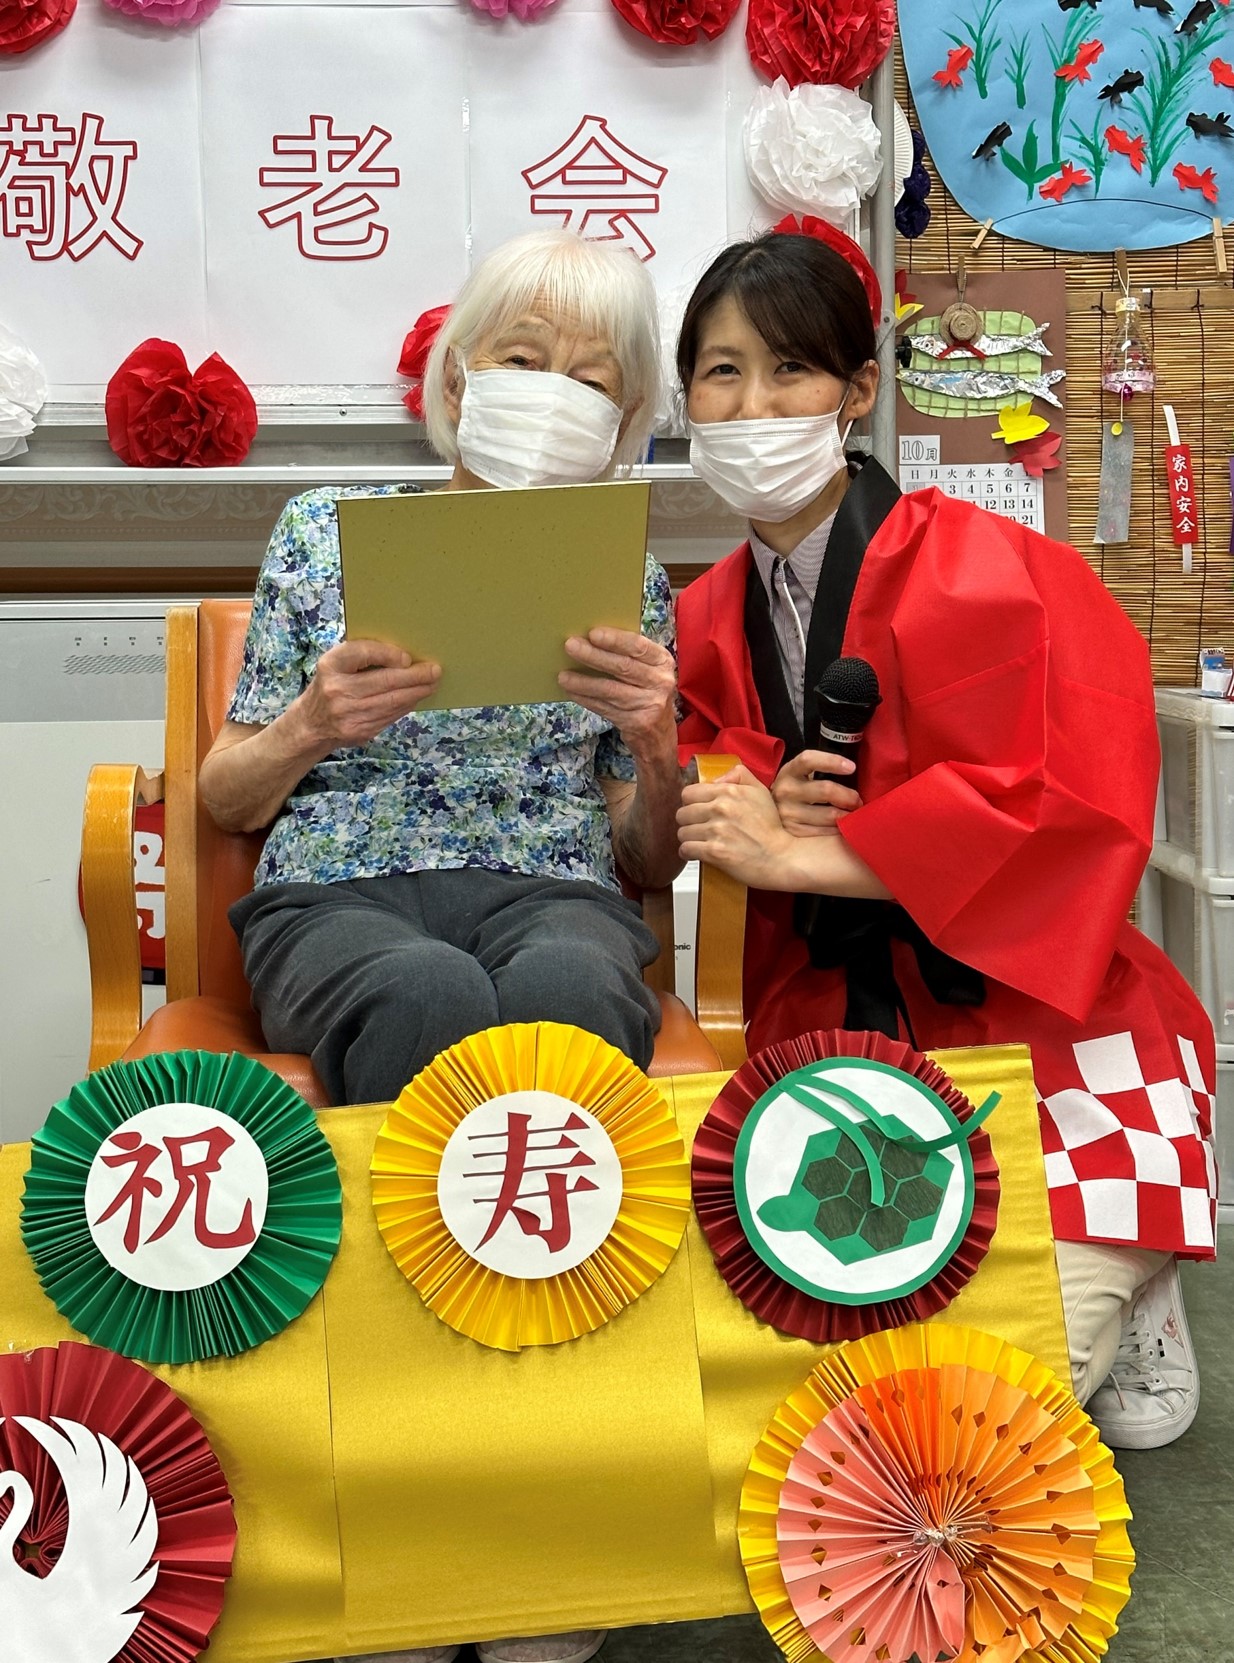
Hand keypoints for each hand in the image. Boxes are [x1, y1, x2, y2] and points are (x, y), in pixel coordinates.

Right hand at [292, 638, 439, 750]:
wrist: (311, 724)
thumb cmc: (330, 685)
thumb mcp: (335, 664)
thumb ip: (361, 656)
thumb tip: (403, 656)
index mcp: (330, 666)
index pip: (362, 653)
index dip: (388, 654)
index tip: (408, 658)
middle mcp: (337, 690)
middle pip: (384, 681)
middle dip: (414, 677)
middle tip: (434, 671)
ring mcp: (349, 714)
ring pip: (392, 701)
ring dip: (416, 692)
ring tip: (432, 684)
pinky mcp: (360, 731)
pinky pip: (391, 715)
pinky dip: (406, 705)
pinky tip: (416, 697)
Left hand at [558, 627, 675, 756]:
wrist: (659, 732)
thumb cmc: (646, 690)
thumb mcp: (647, 669)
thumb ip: (628, 655)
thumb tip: (589, 640)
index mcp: (662, 661)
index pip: (638, 646)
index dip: (615, 640)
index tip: (593, 633)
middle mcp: (660, 681)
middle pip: (623, 667)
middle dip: (593, 656)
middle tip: (571, 646)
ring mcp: (650, 704)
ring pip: (610, 690)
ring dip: (583, 682)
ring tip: (563, 676)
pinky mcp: (637, 723)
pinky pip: (605, 708)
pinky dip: (586, 699)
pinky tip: (571, 692)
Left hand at [677, 764, 802, 890]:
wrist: (780, 857)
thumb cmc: (771, 827)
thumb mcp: (760, 791)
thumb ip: (739, 775)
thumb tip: (716, 779)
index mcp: (728, 792)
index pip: (688, 793)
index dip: (691, 803)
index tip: (698, 810)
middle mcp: (720, 808)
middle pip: (682, 813)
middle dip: (689, 821)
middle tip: (699, 827)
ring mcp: (716, 830)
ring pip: (682, 832)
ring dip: (689, 838)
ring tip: (700, 841)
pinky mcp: (714, 852)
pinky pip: (686, 849)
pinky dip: (689, 853)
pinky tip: (697, 853)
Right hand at [771, 750, 861, 836]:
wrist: (769, 811)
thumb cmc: (797, 788)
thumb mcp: (800, 774)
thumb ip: (821, 771)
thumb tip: (854, 772)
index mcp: (790, 771)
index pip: (809, 760)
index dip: (832, 761)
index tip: (852, 767)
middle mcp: (786, 790)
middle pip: (825, 790)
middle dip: (849, 796)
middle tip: (858, 801)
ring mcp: (788, 812)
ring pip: (829, 815)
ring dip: (847, 815)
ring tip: (853, 814)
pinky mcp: (793, 831)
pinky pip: (824, 831)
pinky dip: (837, 829)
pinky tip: (841, 825)